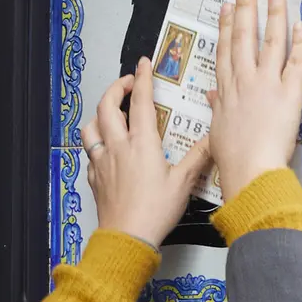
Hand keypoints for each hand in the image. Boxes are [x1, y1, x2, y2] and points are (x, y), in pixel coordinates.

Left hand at [81, 57, 211, 247]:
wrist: (127, 237)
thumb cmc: (155, 211)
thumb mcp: (183, 183)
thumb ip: (197, 157)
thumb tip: (212, 138)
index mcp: (141, 143)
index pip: (140, 102)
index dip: (142, 79)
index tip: (143, 64)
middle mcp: (117, 146)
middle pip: (107, 106)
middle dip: (116, 88)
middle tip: (127, 83)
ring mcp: (101, 161)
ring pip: (90, 126)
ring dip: (99, 114)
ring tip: (111, 113)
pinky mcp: (94, 177)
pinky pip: (89, 152)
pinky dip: (95, 142)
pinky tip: (105, 148)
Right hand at [206, 0, 301, 201]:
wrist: (250, 168)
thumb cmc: (232, 156)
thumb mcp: (217, 129)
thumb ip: (218, 107)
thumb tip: (212, 94)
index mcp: (226, 90)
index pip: (226, 51)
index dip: (227, 27)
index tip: (227, 8)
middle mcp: (244, 80)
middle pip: (244, 38)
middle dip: (246, 9)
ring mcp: (266, 84)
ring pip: (270, 42)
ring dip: (273, 15)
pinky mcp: (289, 93)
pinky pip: (296, 63)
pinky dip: (299, 43)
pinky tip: (300, 24)